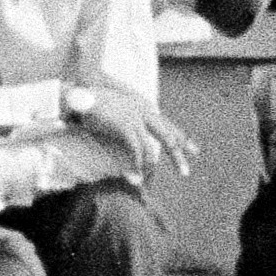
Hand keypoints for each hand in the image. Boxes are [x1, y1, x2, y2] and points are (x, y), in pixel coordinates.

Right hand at [67, 82, 205, 174]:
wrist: (80, 94)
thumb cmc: (95, 103)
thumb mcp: (118, 110)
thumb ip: (130, 122)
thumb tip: (134, 137)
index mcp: (145, 106)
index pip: (169, 125)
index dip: (183, 139)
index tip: (194, 151)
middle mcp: (145, 110)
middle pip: (169, 136)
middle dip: (178, 155)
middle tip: (185, 173)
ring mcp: (136, 117)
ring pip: (152, 148)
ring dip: (150, 167)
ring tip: (146, 180)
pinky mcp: (126, 125)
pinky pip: (137, 151)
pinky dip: (137, 165)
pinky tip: (137, 175)